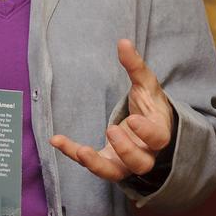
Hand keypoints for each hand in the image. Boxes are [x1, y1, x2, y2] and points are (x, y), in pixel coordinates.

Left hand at [50, 39, 173, 181]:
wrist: (150, 128)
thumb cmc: (151, 106)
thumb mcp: (147, 85)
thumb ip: (136, 66)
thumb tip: (123, 42)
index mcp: (159, 132)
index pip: (158, 138)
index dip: (147, 132)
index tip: (133, 119)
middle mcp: (145, 152)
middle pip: (141, 163)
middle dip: (127, 150)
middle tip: (112, 130)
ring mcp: (126, 163)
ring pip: (115, 173)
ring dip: (98, 165)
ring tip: (82, 151)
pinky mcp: (109, 164)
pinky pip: (92, 163)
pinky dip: (73, 153)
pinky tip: (56, 140)